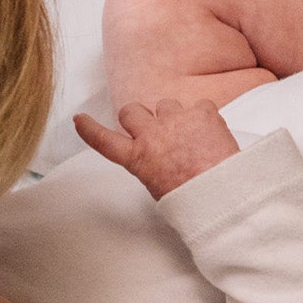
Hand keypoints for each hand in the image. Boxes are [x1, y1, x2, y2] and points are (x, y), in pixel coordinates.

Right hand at [75, 98, 241, 199]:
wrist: (222, 191)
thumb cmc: (192, 198)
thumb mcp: (158, 188)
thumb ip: (150, 166)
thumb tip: (158, 158)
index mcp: (138, 158)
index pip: (104, 140)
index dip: (90, 129)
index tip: (80, 120)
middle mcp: (152, 134)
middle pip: (130, 110)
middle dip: (138, 117)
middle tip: (151, 129)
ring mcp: (176, 119)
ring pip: (165, 104)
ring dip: (172, 116)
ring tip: (188, 135)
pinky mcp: (201, 112)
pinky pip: (198, 104)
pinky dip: (202, 116)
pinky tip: (209, 133)